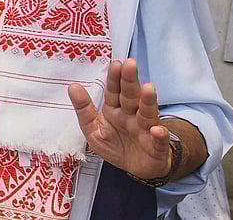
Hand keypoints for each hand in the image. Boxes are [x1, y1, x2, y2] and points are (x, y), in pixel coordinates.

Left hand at [69, 58, 171, 179]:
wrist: (136, 168)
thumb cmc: (115, 145)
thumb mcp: (93, 129)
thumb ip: (84, 109)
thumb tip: (73, 86)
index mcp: (116, 110)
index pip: (114, 91)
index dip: (115, 78)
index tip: (115, 64)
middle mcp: (132, 115)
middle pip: (131, 96)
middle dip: (130, 81)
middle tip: (130, 64)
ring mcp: (146, 129)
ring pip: (147, 113)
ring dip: (148, 102)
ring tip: (148, 89)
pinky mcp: (156, 146)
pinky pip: (159, 140)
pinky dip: (159, 135)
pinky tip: (157, 130)